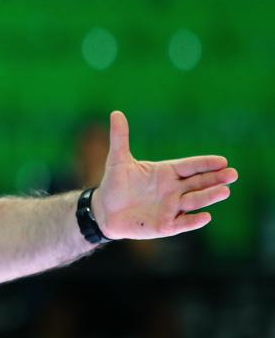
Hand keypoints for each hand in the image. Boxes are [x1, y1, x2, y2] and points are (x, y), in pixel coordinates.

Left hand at [94, 110, 237, 239]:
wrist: (105, 211)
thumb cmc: (115, 184)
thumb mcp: (118, 159)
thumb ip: (120, 137)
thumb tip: (116, 112)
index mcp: (166, 173)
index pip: (190, 167)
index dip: (205, 164)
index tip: (222, 161)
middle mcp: (173, 190)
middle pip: (198, 183)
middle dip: (215, 179)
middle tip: (233, 174)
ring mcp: (171, 208)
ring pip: (194, 201)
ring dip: (209, 197)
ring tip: (225, 191)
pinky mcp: (165, 225)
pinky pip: (182, 223)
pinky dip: (193, 221)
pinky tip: (206, 217)